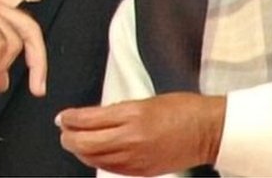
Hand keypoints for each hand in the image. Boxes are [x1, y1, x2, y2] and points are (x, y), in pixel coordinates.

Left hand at [55, 92, 225, 175]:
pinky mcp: (143, 171)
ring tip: (75, 141)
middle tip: (64, 130)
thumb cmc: (183, 109)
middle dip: (68, 137)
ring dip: (80, 150)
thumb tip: (93, 117)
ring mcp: (137, 158)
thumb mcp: (146, 101)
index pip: (89, 119)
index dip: (70, 119)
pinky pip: (111, 168)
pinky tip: (94, 153)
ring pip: (95, 159)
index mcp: (133, 115)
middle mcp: (132, 138)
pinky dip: (97, 160)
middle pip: (85, 143)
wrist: (208, 131)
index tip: (63, 116)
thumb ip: (118, 110)